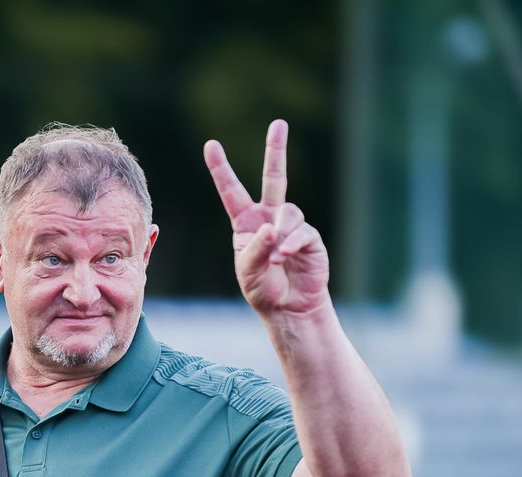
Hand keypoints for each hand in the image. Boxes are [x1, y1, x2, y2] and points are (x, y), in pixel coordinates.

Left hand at [203, 119, 329, 315]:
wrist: (288, 308)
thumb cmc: (262, 288)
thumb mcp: (247, 270)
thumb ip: (254, 248)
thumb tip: (271, 227)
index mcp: (246, 223)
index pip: (232, 191)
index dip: (221, 169)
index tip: (211, 145)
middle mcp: (269, 218)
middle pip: (274, 177)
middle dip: (276, 150)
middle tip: (278, 123)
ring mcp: (290, 225)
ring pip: (288, 212)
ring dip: (281, 234)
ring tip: (276, 258)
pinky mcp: (310, 237)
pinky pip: (302, 231)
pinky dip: (292, 244)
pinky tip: (285, 256)